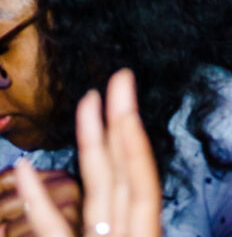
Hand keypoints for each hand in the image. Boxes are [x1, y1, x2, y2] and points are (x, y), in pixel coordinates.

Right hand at [14, 70, 160, 236]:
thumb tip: (107, 194)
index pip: (141, 186)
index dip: (134, 143)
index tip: (128, 103)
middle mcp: (122, 235)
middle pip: (121, 174)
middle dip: (119, 123)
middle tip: (122, 76)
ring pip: (94, 188)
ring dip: (89, 143)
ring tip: (87, 100)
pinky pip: (53, 228)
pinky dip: (38, 199)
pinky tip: (25, 168)